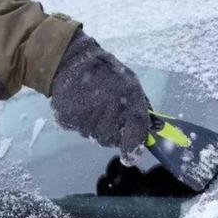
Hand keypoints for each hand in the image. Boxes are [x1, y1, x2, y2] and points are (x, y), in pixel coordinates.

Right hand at [50, 30, 149, 163]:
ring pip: (94, 136)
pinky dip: (79, 121)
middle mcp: (108, 114)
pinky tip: (80, 104)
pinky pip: (78, 129)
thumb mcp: (130, 83)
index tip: (129, 156)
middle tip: (107, 113)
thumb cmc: (105, 71)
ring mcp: (86, 119)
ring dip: (95, 126)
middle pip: (111, 140)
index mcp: (128, 103)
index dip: (132, 148)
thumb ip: (140, 108)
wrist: (71, 60)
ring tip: (92, 103)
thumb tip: (149, 129)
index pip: (135, 136)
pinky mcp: (68, 120)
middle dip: (112, 132)